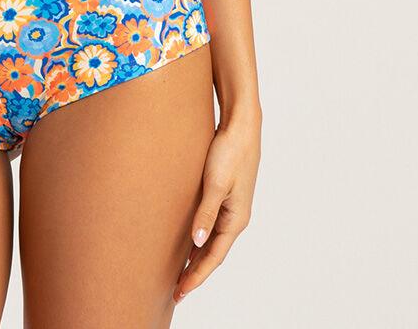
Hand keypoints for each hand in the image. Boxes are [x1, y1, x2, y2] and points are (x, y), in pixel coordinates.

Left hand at [174, 108, 261, 302]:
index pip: (214, 257)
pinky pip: (211, 225)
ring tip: (180, 273)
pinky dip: (200, 238)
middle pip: (214, 253)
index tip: (180, 292)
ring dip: (197, 257)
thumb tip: (197, 241)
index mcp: (236, 219)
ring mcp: (231, 206)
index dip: (197, 276)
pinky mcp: (225, 194)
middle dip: (196, 272)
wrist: (241, 125)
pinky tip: (188, 241)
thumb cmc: (230, 151)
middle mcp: (236, 217)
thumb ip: (206, 212)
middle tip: (176, 290)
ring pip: (212, 240)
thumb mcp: (216, 183)